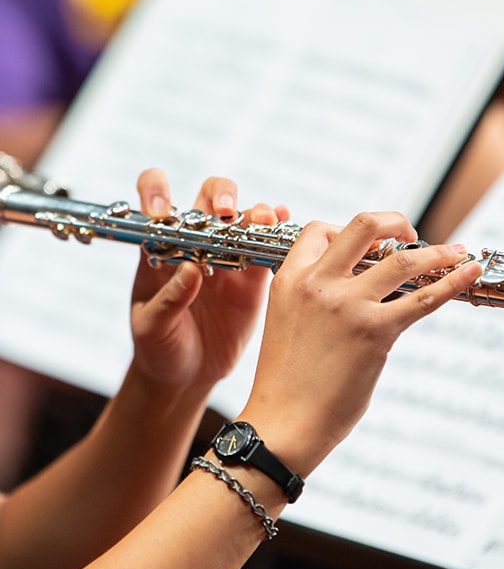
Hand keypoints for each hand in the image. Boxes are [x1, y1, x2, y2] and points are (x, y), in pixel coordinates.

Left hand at [129, 169, 289, 395]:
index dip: (157, 192)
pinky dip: (280, 233)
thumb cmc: (159, 348)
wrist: (188, 376)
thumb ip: (168, 300)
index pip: (156, 204)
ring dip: (256, 212)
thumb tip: (189, 270)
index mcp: (162, 248)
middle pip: (210, 198)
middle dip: (221, 195)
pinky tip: (286, 226)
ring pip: (245, 219)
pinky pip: (268, 248)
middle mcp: (197, 244)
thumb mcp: (152, 328)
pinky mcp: (254, 278)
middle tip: (226, 212)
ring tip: (266, 219)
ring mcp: (228, 257)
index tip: (163, 211)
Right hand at [240, 211, 481, 475]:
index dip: (348, 230)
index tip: (371, 243)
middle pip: (364, 224)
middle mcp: (317, 284)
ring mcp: (347, 306)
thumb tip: (356, 286)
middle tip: (411, 233)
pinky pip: (423, 298)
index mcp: (290, 279)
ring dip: (436, 251)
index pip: (320, 229)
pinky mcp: (374, 332)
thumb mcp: (287, 323)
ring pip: (401, 259)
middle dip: (395, 220)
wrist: (282, 425)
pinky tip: (470, 272)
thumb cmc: (287, 383)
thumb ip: (316, 297)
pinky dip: (452, 281)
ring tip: (457, 251)